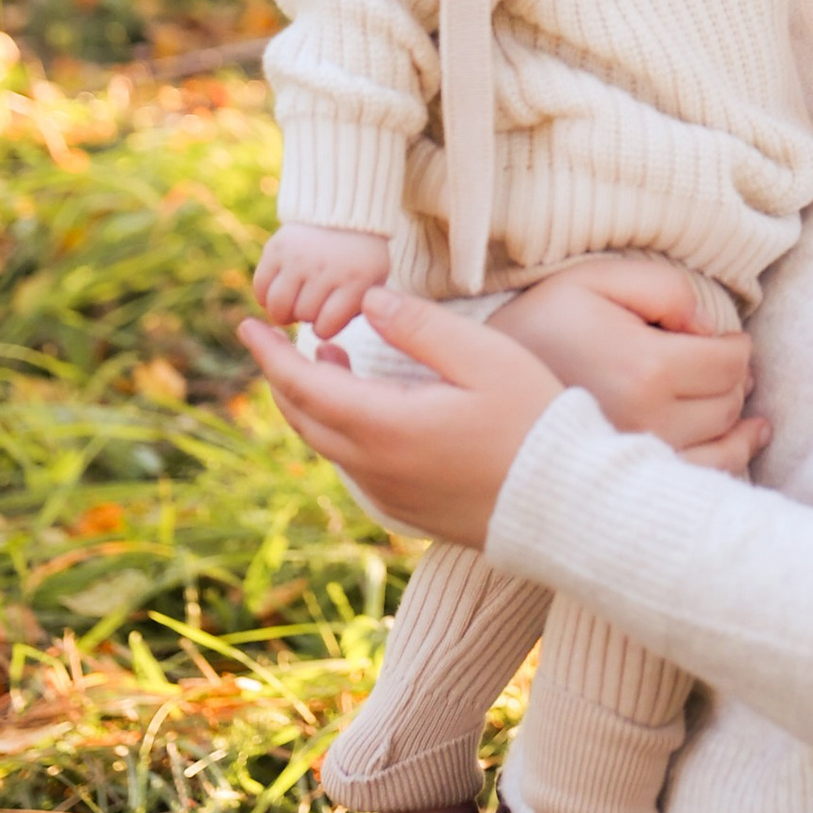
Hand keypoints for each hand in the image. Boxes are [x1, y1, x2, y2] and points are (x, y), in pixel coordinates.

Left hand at [238, 293, 562, 550]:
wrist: (564, 507)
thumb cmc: (533, 423)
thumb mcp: (484, 358)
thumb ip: (421, 327)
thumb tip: (368, 302)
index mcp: (383, 426)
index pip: (303, 385)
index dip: (270, 353)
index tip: (248, 324)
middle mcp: (374, 467)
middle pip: (304, 417)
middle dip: (283, 375)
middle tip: (277, 337)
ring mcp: (388, 494)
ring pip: (326, 442)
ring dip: (313, 400)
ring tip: (327, 356)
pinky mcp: (407, 510)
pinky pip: (353, 465)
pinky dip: (339, 428)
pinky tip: (364, 407)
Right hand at [255, 225, 392, 332]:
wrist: (344, 215)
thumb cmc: (358, 263)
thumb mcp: (372, 286)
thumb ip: (355, 315)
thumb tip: (324, 350)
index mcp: (357, 280)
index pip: (326, 326)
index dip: (324, 327)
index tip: (329, 317)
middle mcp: (327, 267)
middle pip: (302, 315)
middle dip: (306, 315)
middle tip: (313, 304)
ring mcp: (299, 256)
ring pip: (278, 306)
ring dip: (284, 312)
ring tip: (294, 305)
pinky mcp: (276, 247)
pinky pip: (260, 287)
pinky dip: (266, 296)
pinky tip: (281, 291)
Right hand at [493, 264, 767, 470]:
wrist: (480, 386)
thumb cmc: (542, 323)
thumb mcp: (596, 279)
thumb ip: (664, 288)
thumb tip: (711, 326)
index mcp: (645, 367)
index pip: (729, 362)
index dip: (735, 346)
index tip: (724, 338)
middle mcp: (650, 421)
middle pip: (728, 401)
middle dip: (732, 377)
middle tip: (718, 361)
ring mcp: (639, 459)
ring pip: (723, 441)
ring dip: (735, 416)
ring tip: (732, 396)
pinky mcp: (628, 483)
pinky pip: (702, 478)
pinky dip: (731, 457)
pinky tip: (745, 438)